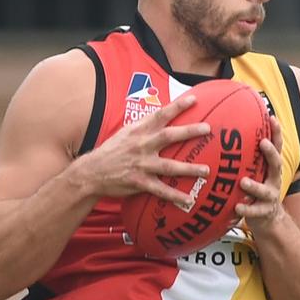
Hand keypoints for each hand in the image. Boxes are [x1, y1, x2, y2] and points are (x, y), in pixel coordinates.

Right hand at [75, 92, 210, 208]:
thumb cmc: (111, 151)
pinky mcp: (139, 181)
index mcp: (138, 131)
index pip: (160, 115)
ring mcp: (141, 164)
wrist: (91, 172)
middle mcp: (141, 145)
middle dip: (189, 131)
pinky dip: (175, 196)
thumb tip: (162, 117)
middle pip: (169, 136)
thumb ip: (144, 126)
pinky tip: (189, 200)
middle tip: (208, 129)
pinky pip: (161, 190)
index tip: (194, 100)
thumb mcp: (125, 133)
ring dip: (189, 169)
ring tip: (206, 171)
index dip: (177, 106)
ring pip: (169, 166)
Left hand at [234, 115, 282, 230]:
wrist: (268, 219)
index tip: (272, 118)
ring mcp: (270, 196)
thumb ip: (246, 158)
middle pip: (277, 164)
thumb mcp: (255, 172)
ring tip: (243, 182)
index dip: (277, 133)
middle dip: (271, 153)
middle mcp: (274, 180)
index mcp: (271, 168)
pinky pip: (255, 211)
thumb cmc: (256, 190)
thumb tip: (228, 135)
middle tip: (263, 143)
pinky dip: (246, 208)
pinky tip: (237, 207)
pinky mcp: (264, 212)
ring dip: (255, 186)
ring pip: (265, 190)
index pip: (277, 147)